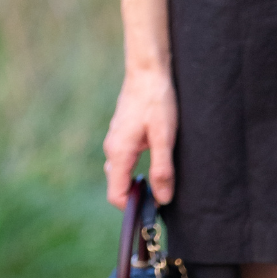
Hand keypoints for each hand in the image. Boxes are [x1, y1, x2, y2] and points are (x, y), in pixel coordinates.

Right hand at [102, 66, 176, 208]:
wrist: (148, 70)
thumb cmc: (157, 100)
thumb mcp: (164, 136)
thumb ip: (163, 169)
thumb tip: (162, 199)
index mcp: (119, 153)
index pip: (116, 195)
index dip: (133, 207)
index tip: (154, 208)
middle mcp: (112, 149)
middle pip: (118, 186)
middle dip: (136, 195)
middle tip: (162, 194)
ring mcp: (115, 140)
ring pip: (121, 172)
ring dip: (137, 181)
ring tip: (161, 179)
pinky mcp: (121, 133)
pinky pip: (124, 159)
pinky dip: (136, 168)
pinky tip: (155, 160)